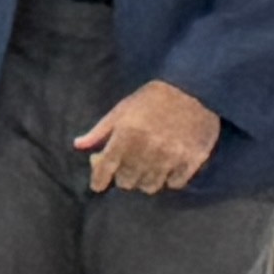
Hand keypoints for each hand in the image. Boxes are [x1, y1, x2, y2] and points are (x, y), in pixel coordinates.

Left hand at [78, 80, 219, 193]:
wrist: (195, 86)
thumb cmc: (154, 97)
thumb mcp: (123, 108)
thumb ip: (100, 130)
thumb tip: (78, 145)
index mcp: (126, 135)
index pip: (105, 169)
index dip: (98, 180)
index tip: (98, 184)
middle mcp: (147, 149)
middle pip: (127, 182)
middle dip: (123, 176)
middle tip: (128, 167)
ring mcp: (171, 157)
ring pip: (150, 186)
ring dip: (145, 180)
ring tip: (148, 168)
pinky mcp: (192, 160)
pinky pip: (175, 183)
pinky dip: (169, 179)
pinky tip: (168, 167)